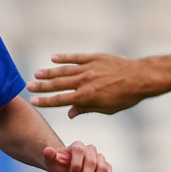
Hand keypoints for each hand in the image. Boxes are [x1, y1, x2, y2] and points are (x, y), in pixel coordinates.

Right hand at [29, 53, 149, 117]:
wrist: (142, 77)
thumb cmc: (127, 97)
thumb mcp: (107, 108)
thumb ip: (87, 109)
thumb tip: (70, 113)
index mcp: (87, 97)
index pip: (61, 100)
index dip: (46, 101)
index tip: (34, 101)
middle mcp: (84, 82)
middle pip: (58, 84)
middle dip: (42, 86)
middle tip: (28, 87)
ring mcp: (89, 68)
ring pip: (64, 70)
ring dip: (49, 72)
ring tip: (37, 74)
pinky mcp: (95, 58)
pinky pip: (76, 57)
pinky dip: (64, 58)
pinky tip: (53, 58)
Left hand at [43, 141, 112, 171]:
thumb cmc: (60, 167)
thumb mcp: (52, 163)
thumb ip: (49, 157)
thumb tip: (48, 150)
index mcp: (77, 146)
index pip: (79, 151)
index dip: (76, 163)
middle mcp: (91, 150)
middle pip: (93, 162)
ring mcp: (101, 159)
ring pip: (103, 169)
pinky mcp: (107, 169)